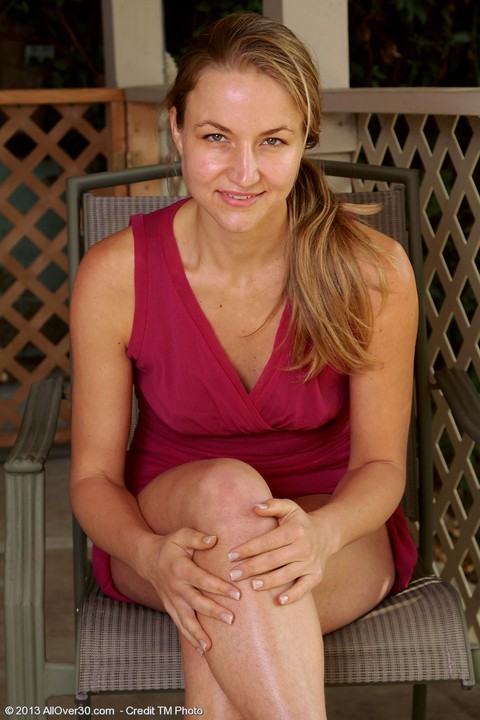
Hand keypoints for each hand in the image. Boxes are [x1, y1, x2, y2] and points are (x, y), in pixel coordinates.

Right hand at [143, 529, 240, 652]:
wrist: (148, 559)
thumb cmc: (171, 545)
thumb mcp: (182, 535)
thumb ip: (198, 538)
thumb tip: (214, 539)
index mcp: (181, 569)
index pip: (203, 580)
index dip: (220, 587)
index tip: (238, 594)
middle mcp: (176, 588)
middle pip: (196, 603)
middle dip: (214, 612)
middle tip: (231, 620)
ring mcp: (172, 601)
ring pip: (186, 620)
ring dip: (199, 634)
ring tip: (211, 647)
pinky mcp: (171, 609)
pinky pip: (181, 626)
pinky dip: (190, 639)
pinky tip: (203, 651)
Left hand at [227, 498, 328, 604]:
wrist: (326, 534)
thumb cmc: (299, 521)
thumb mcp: (289, 507)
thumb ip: (272, 505)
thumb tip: (255, 507)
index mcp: (294, 531)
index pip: (267, 542)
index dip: (248, 549)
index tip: (231, 556)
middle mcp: (303, 547)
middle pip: (273, 560)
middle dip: (251, 568)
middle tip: (233, 575)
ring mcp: (311, 563)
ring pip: (286, 575)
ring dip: (268, 582)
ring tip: (250, 586)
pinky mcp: (316, 576)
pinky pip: (304, 588)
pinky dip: (293, 596)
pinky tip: (278, 601)